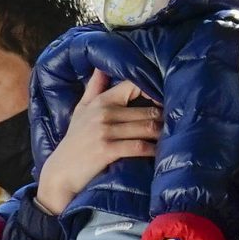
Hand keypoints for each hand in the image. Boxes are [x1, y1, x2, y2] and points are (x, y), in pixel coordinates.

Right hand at [36, 71, 160, 216]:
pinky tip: (161, 152)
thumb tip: (101, 67)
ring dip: (162, 134)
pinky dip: (153, 149)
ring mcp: (105, 132)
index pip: (133, 85)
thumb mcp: (80, 111)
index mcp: (100, 101)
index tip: (167, 99)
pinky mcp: (108, 150)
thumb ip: (93, 88)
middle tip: (178, 123)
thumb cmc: (74, 141)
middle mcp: (104, 113)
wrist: (60, 173)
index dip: (153, 90)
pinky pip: (139, 147)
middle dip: (164, 118)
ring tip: (173, 137)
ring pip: (146, 128)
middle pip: (146, 110)